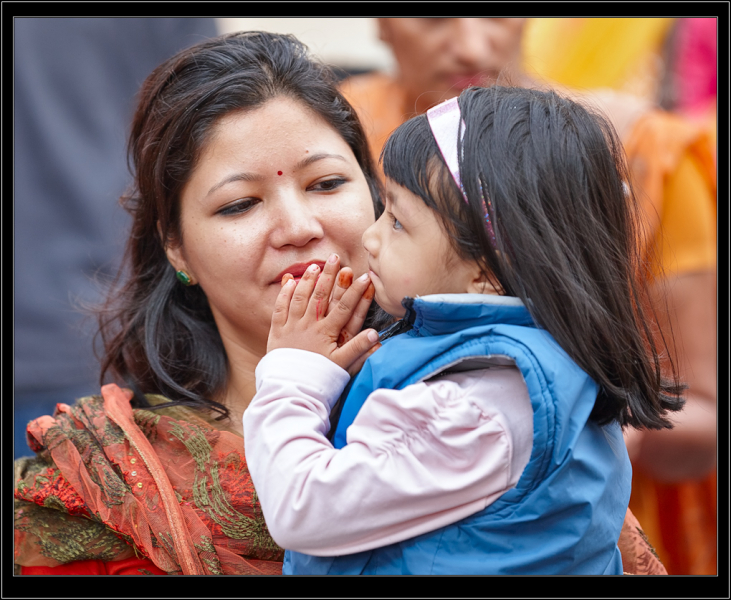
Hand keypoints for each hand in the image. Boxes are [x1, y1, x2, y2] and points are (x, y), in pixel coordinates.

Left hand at [268, 254, 380, 372]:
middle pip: (321, 295)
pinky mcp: (278, 333)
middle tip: (335, 257)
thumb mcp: (341, 366)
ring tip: (315, 265)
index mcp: (326, 333)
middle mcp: (309, 325)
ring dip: (308, 280)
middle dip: (329, 275)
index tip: (365, 276)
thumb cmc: (318, 380)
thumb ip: (358, 349)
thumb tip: (375, 334)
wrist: (290, 392)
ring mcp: (292, 327)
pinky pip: (280, 309)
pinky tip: (289, 282)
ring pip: (300, 298)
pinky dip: (284, 294)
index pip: (345, 307)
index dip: (356, 291)